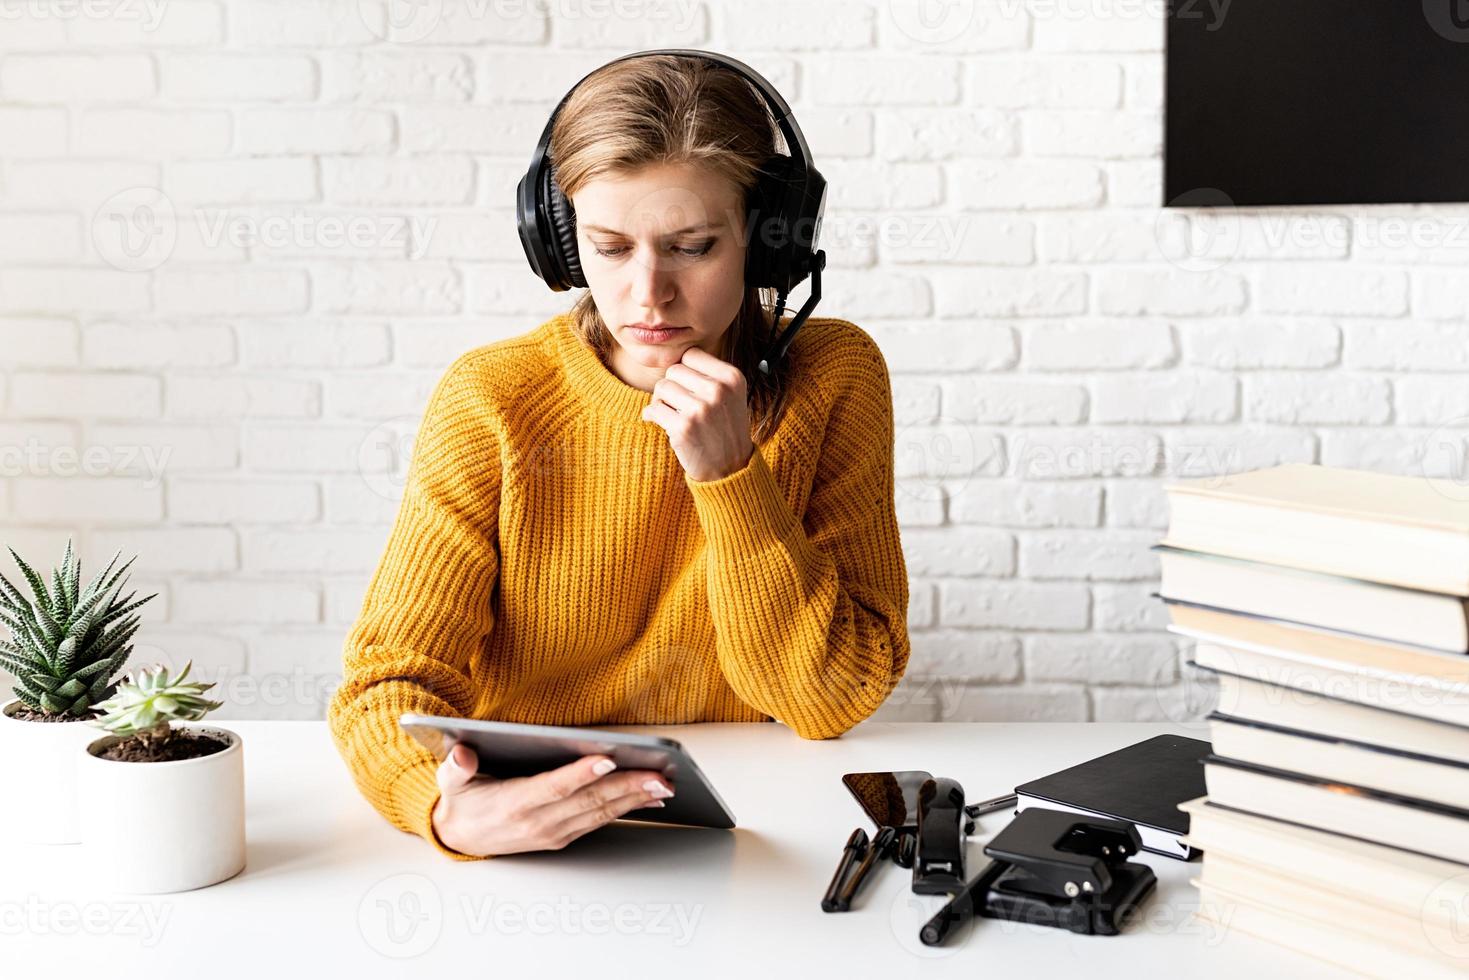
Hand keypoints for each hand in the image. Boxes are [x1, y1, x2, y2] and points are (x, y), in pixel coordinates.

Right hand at [430, 743, 674, 856]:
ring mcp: (554, 832)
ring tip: (664, 784)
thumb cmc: (463, 802)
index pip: (554, 787)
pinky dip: (627, 808)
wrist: (461, 838)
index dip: (581, 775)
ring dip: (636, 799)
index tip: (607, 759)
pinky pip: (600, 821)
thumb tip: (462, 753)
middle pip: (589, 802)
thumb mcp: (451, 782)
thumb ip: (456, 767)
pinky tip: (649, 798)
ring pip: (601, 813)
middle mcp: (539, 822)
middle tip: (659, 776)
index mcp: (515, 804)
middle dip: (628, 787)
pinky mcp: (564, 836)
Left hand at [641, 345, 755, 482]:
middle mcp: (718, 390)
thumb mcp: (730, 395)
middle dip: (672, 386)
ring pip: (661, 387)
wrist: (729, 468)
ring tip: (674, 415)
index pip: (691, 354)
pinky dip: (653, 416)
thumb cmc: (724, 428)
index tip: (689, 387)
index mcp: (731, 377)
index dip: (685, 370)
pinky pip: (653, 409)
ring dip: (662, 401)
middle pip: (673, 370)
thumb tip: (669, 359)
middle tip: (679, 404)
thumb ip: (706, 374)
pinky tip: (665, 424)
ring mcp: (700, 409)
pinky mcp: (683, 427)